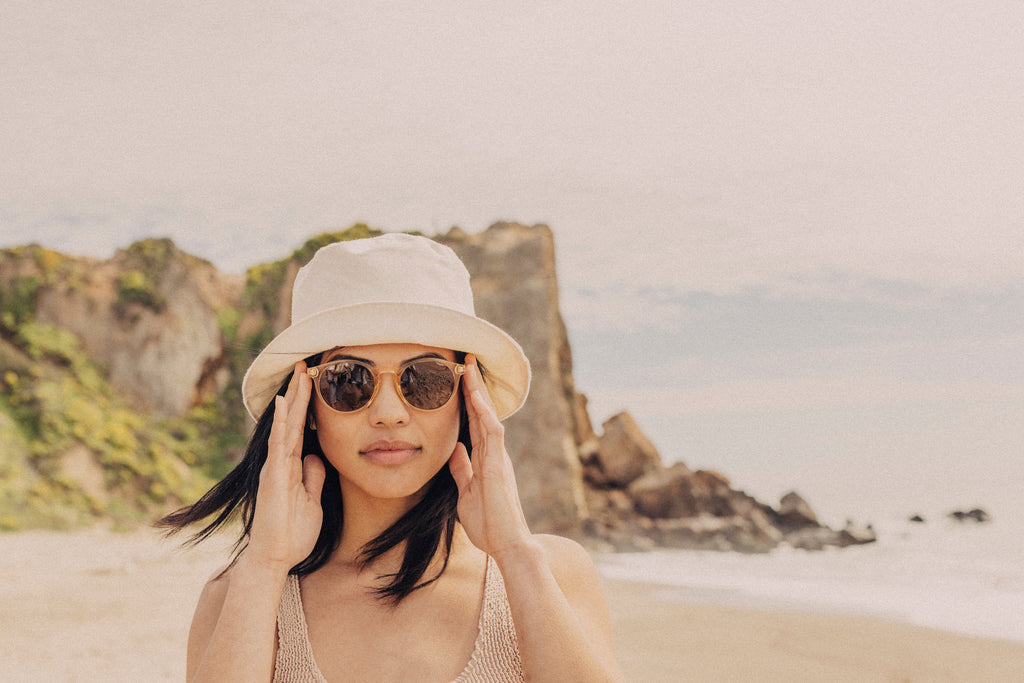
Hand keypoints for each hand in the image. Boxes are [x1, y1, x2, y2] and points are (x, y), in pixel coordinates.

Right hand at [244, 361, 326, 572]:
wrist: (275, 558)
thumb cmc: (292, 533)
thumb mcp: (312, 501)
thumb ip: (313, 477)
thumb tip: (316, 456)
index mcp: (292, 467)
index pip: (302, 429)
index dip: (308, 406)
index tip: (315, 381)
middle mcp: (281, 462)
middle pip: (294, 420)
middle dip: (301, 393)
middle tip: (306, 364)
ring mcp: (276, 467)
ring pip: (287, 425)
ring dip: (294, 398)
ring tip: (299, 373)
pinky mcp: (274, 476)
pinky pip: (280, 444)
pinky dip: (284, 422)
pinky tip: (287, 403)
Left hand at [448, 355, 532, 559]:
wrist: (506, 544)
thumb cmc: (488, 523)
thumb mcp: (466, 493)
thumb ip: (462, 471)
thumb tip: (454, 450)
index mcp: (486, 459)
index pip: (475, 423)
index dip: (468, 400)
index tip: (460, 378)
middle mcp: (494, 453)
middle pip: (483, 412)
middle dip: (473, 386)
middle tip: (465, 360)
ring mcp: (497, 458)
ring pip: (488, 416)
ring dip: (478, 392)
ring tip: (468, 368)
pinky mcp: (498, 466)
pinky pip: (491, 432)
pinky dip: (484, 412)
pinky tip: (476, 396)